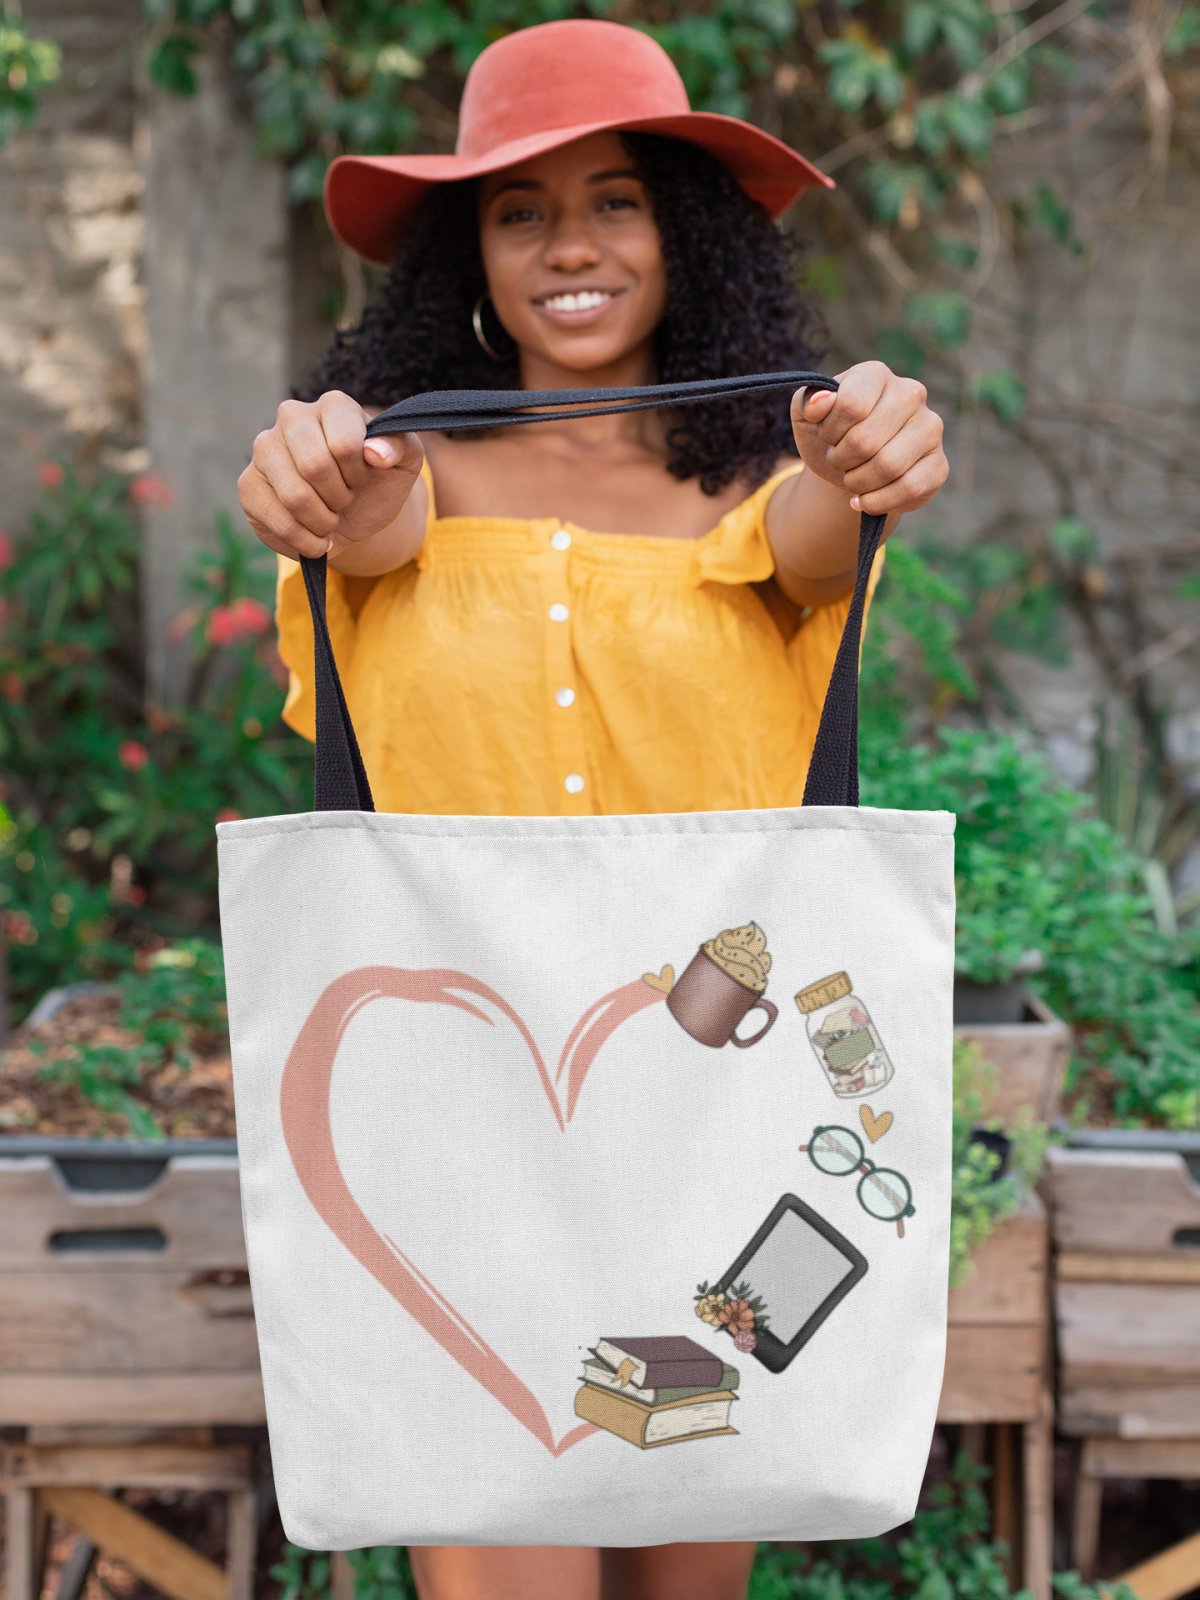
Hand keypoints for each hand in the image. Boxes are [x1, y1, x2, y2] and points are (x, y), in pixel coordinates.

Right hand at [237, 390, 423, 561]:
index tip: (362, 478)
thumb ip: (400, 448)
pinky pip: (277, 521)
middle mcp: (292, 416)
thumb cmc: (377, 484)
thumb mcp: (403, 465)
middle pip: (314, 467)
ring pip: (294, 496)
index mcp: (333, 406)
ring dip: (324, 522)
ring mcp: (264, 449)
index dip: (358, 474)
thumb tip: (375, 452)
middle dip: (340, 497)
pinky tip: (314, 536)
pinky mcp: (248, 485)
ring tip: (330, 518)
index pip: (344, 443)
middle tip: (345, 500)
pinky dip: (305, 541)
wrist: (354, 517)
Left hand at [790, 361, 947, 516]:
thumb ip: (808, 403)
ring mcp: (930, 429)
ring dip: (858, 482)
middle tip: (840, 461)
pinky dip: (877, 502)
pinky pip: (909, 488)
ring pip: (889, 466)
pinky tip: (865, 500)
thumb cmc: (831, 437)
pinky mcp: (938, 465)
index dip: (830, 431)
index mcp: (876, 374)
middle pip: (866, 440)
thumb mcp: (807, 417)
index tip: (828, 436)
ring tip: (852, 479)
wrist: (850, 469)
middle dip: (841, 460)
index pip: (850, 405)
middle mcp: (911, 394)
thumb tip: (821, 402)